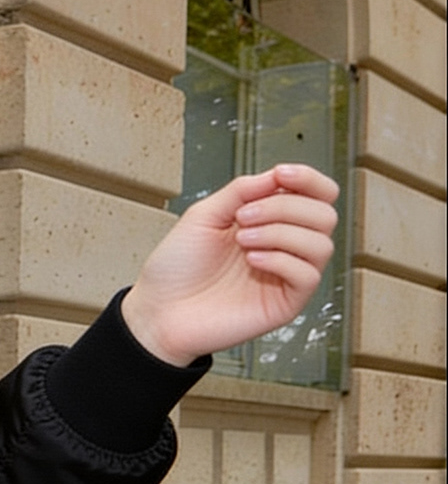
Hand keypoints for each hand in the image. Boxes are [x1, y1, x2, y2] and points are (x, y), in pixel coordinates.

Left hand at [120, 163, 338, 367]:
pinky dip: (281, 260)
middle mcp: (284, 246)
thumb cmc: (176, 268)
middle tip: (243, 216)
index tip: (282, 174)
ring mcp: (287, 275)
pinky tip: (252, 260)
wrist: (159, 309)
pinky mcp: (287, 303)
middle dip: (285, 207)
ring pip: (321, 244)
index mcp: (269, 221)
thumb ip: (242, 191)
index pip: (316, 195)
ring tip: (242, 239)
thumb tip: (277, 175)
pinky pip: (309, 275)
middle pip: (325, 215)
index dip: (309, 179)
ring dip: (281, 232)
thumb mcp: (204, 215)